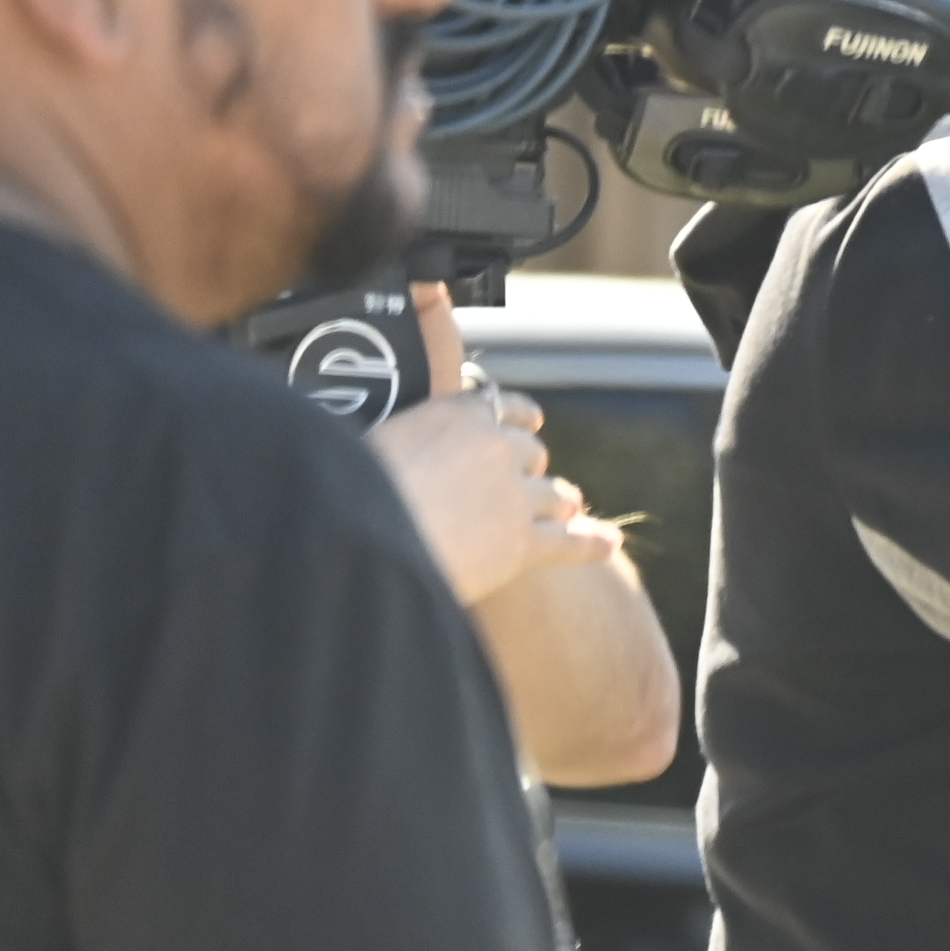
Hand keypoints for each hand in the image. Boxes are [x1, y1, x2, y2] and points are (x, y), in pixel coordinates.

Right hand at [372, 285, 616, 604]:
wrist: (356, 541)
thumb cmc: (342, 489)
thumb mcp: (355, 438)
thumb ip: (387, 430)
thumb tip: (364, 422)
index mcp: (455, 411)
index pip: (500, 406)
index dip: (513, 419)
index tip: (522, 424)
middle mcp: (497, 446)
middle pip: (532, 454)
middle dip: (528, 470)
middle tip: (518, 487)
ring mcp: (516, 496)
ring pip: (556, 496)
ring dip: (556, 504)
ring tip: (559, 512)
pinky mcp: (524, 545)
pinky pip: (570, 543)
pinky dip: (591, 543)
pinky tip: (607, 543)